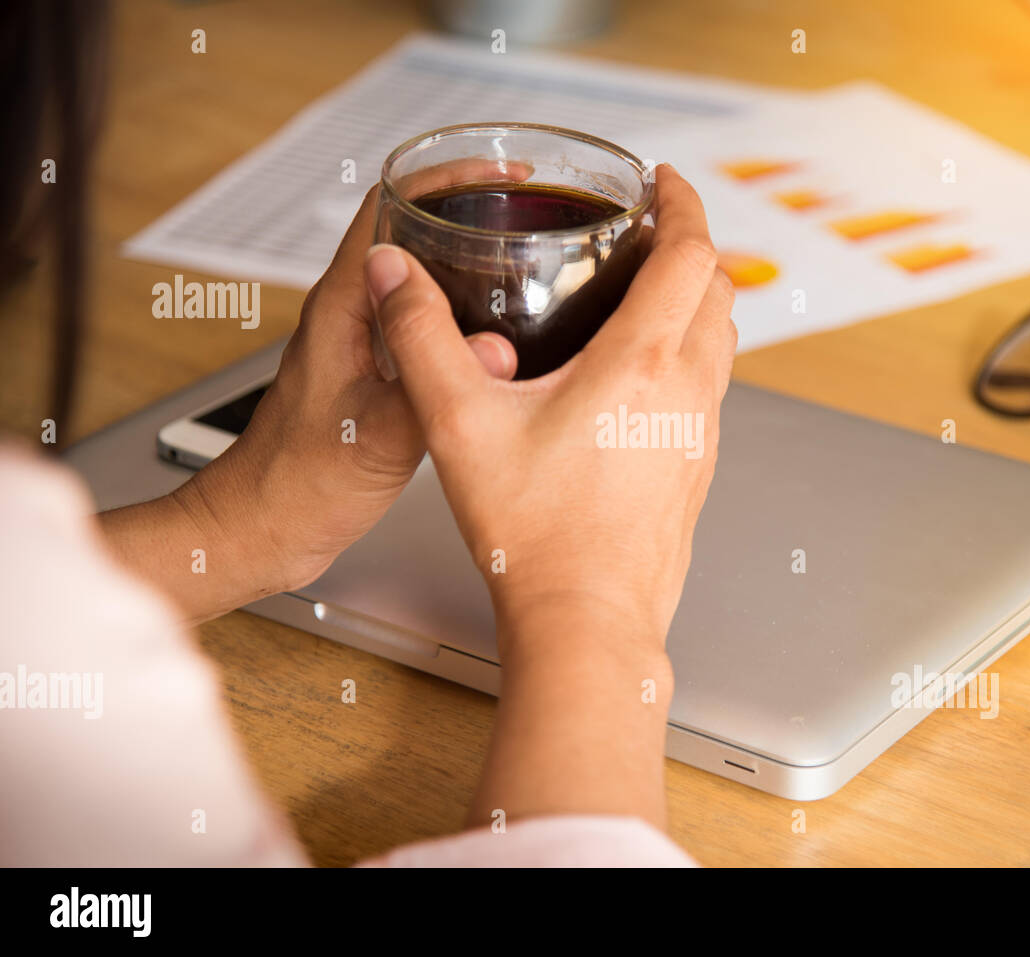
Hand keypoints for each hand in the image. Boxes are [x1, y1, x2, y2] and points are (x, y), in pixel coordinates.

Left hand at [101, 161, 526, 622]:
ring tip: (529, 264)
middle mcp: (350, 316)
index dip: (447, 178)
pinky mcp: (376, 378)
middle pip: (412, 232)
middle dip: (472, 212)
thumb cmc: (294, 486)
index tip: (504, 175)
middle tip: (532, 215)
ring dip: (471, 261)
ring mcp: (363, 345)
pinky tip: (503, 338)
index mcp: (342, 309)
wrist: (262, 529)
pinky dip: (466, 313)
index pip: (390, 207)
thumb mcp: (374, 438)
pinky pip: (427, 324)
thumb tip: (498, 353)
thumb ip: (432, 391)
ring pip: (422, 279)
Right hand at [366, 165, 736, 651]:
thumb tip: (393, 276)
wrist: (586, 621)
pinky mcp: (695, 470)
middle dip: (691, 245)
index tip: (663, 180)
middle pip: (719, 289)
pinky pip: (709, 389)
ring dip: (696, 301)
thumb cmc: (535, 535)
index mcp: (644, 364)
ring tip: (646, 290)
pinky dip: (691, 354)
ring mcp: (700, 434)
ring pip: (722, 341)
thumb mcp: (459, 424)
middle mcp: (688, 392)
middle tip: (651, 228)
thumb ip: (421, 339)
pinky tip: (640, 375)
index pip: (693, 252)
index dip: (684, 202)